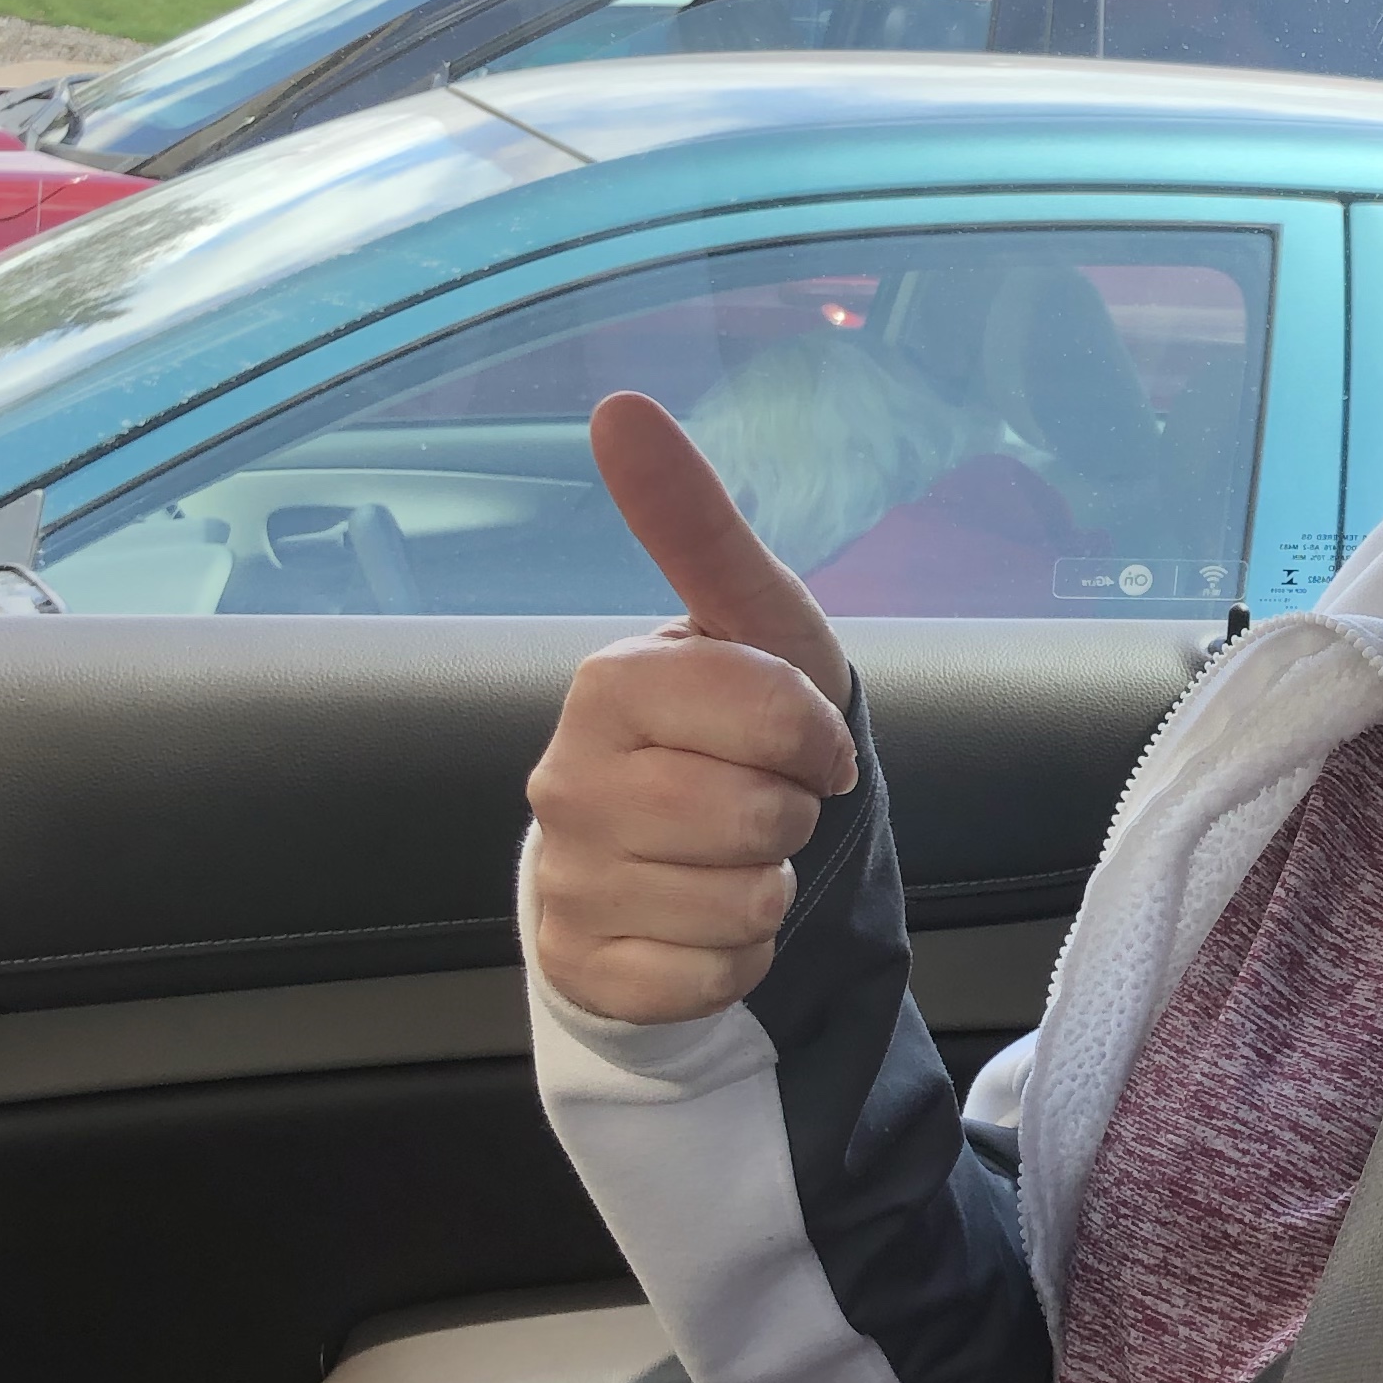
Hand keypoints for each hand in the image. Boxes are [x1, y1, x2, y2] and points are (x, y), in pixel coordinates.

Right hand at [526, 390, 862, 1021]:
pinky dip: (738, 959)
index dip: (814, 736)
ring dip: (767, 888)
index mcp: (609, 686)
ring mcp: (568, 880)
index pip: (772, 714)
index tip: (803, 740)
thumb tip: (618, 405)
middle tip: (758, 800)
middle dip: (789, 816)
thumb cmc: (729, 730)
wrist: (680, 855)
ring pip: (742, 905)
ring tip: (729, 857)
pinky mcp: (586, 969)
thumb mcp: (747, 623)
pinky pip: (714, 977)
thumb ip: (694, 524)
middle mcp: (567, 781)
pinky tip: (702, 920)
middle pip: (757, 818)